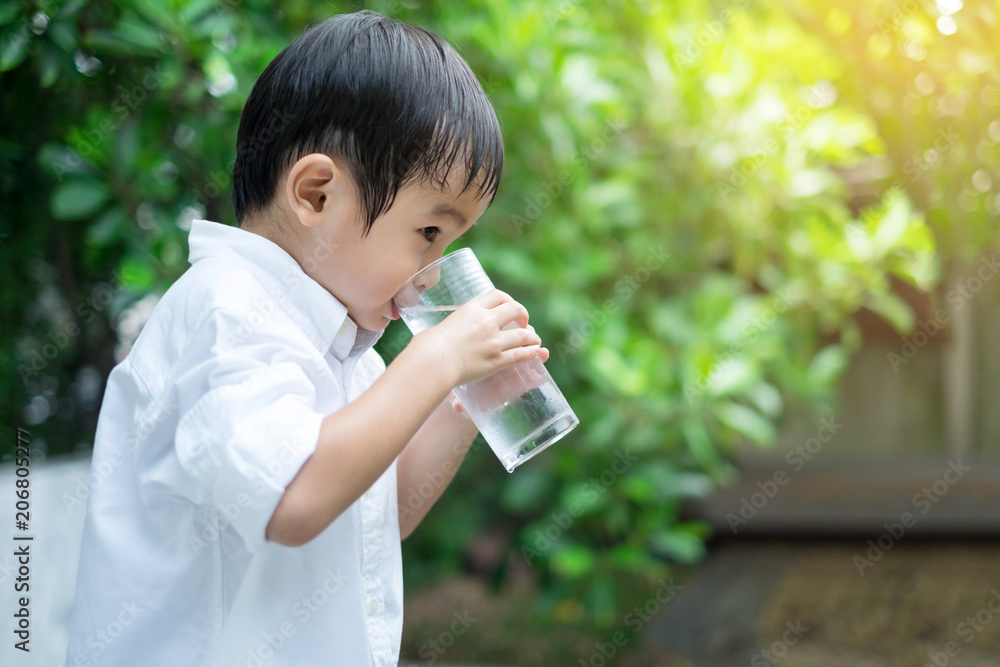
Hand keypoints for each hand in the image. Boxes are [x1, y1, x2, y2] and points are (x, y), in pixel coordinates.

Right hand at [413, 289, 543, 387]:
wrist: (433, 362)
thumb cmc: (431, 345)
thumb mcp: (447, 324)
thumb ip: (459, 324)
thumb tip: (455, 330)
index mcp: (472, 308)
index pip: (498, 295)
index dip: (508, 300)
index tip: (509, 307)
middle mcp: (486, 321)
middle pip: (516, 310)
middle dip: (523, 315)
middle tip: (524, 324)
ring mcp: (493, 341)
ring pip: (523, 335)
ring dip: (532, 337)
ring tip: (534, 340)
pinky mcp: (496, 360)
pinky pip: (520, 354)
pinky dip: (530, 352)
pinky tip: (535, 352)